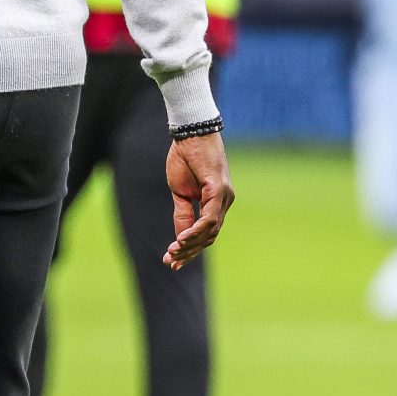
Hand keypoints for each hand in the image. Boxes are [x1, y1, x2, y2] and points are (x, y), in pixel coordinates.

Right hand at [163, 131, 233, 268]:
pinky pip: (210, 217)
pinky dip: (196, 230)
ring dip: (191, 244)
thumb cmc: (185, 157)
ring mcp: (224, 196)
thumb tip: (179, 237)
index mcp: (216, 202)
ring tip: (173, 252)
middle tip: (171, 263)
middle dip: (189, 252)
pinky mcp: (219, 189)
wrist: (190, 132)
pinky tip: (182, 238)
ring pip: (211, 231)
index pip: (206, 233)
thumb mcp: (179, 191)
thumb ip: (182, 213)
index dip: (190, 249)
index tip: (173, 261)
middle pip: (210, 237)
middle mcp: (224, 202)